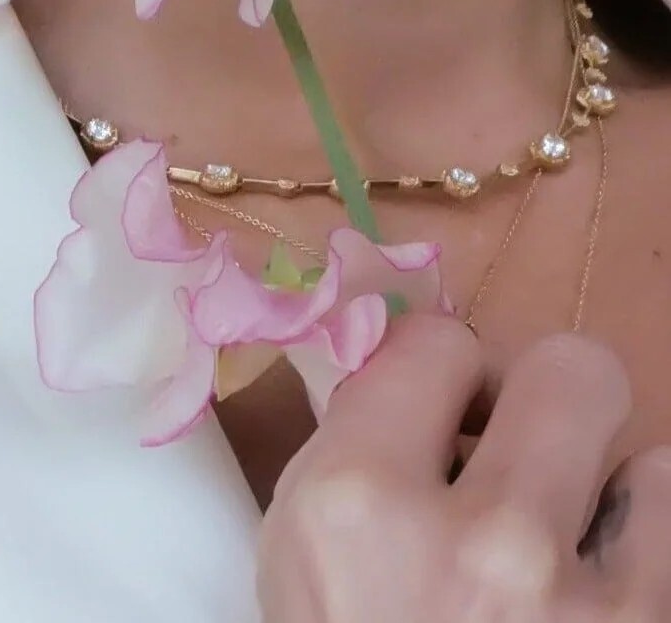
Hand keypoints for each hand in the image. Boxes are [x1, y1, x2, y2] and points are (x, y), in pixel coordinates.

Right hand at [258, 316, 670, 619]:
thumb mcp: (301, 558)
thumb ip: (353, 447)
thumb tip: (410, 357)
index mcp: (361, 504)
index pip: (440, 340)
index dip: (442, 373)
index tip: (438, 414)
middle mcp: (484, 543)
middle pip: (575, 368)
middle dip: (548, 404)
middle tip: (521, 455)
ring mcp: (586, 608)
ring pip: (653, 463)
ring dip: (610, 500)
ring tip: (569, 553)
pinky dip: (644, 563)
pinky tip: (594, 601)